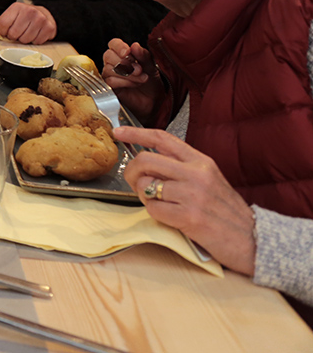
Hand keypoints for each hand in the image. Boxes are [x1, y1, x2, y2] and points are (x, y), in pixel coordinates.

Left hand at [0, 3, 55, 44]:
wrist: (44, 13)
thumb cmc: (26, 15)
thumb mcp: (14, 13)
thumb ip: (5, 22)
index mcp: (17, 7)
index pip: (3, 23)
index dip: (2, 31)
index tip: (5, 31)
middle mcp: (30, 11)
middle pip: (13, 34)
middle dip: (14, 36)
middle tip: (18, 32)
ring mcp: (40, 19)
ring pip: (25, 40)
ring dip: (24, 39)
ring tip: (27, 32)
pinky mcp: (49, 28)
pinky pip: (36, 42)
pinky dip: (35, 41)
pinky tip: (35, 33)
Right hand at [102, 39, 162, 120]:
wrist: (154, 102)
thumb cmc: (151, 83)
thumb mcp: (152, 66)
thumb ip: (143, 55)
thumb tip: (135, 45)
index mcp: (123, 54)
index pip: (114, 44)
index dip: (119, 46)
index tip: (127, 52)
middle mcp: (114, 63)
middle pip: (108, 55)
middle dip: (126, 62)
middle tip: (140, 69)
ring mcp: (110, 75)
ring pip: (109, 69)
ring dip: (128, 74)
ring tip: (142, 79)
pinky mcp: (109, 88)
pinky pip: (110, 81)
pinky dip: (124, 82)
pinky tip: (134, 85)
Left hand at [116, 126, 256, 275]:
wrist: (254, 241)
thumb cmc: (227, 213)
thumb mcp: (210, 180)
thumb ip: (182, 168)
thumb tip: (147, 163)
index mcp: (202, 161)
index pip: (162, 138)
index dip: (136, 133)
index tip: (119, 132)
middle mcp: (197, 173)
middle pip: (145, 160)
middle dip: (131, 172)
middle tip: (135, 184)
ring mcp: (193, 194)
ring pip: (146, 186)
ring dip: (146, 197)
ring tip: (163, 206)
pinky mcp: (189, 216)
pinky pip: (153, 209)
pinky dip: (155, 214)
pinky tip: (171, 218)